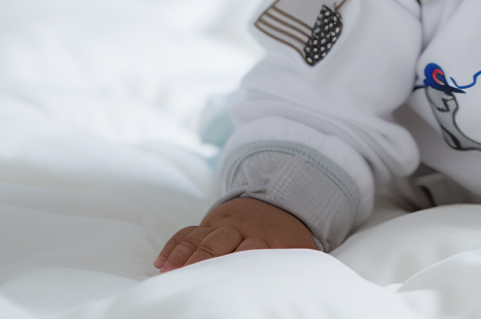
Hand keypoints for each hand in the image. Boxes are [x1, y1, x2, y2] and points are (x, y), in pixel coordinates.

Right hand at [154, 197, 317, 272]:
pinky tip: (161, 262)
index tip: (228, 275)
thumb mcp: (300, 251)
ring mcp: (225, 224)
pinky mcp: (210, 222)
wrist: (281, 202)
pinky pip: (189, 231)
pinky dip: (174, 244)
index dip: (239, 258)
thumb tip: (303, 295)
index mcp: (268, 238)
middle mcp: (244, 229)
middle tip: (187, 277)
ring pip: (201, 236)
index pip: (252, 248)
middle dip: (204, 258)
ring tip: (167, 272)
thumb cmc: (288, 239)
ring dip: (183, 254)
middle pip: (220, 241)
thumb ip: (297, 269)